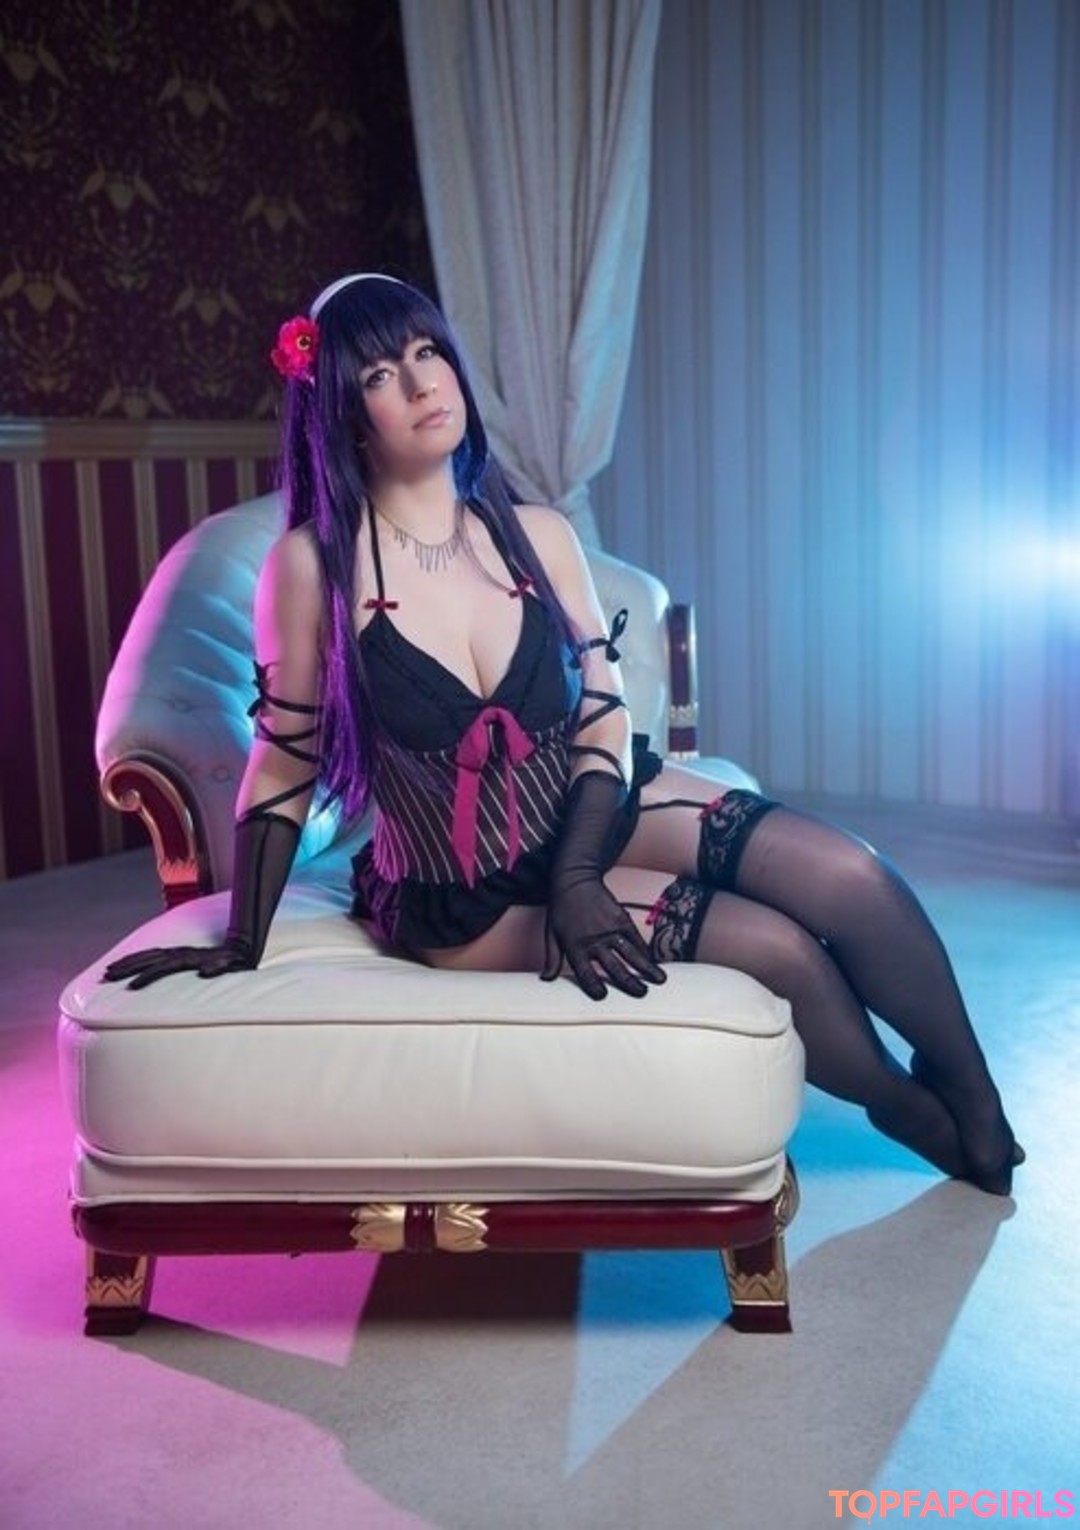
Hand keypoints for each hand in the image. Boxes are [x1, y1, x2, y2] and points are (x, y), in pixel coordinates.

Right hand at [101, 939, 253, 989]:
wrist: (240, 949)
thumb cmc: (234, 962)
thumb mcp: (228, 966)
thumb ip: (217, 968)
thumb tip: (205, 973)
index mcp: (188, 957)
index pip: (161, 967)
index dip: (146, 977)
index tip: (131, 988)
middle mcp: (178, 952)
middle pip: (147, 958)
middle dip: (126, 967)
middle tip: (106, 976)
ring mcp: (176, 952)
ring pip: (146, 955)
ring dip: (127, 962)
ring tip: (108, 970)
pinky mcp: (176, 955)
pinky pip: (151, 955)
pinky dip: (137, 959)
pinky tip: (127, 966)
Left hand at [542, 878, 665, 1000]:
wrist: (575, 880)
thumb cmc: (562, 908)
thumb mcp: (551, 934)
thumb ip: (552, 958)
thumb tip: (546, 979)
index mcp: (575, 946)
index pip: (586, 974)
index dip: (595, 988)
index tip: (603, 996)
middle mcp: (594, 940)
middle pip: (615, 968)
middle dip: (630, 984)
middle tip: (641, 994)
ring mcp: (610, 929)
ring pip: (631, 954)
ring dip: (646, 969)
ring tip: (658, 981)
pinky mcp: (621, 919)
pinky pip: (636, 938)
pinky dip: (646, 951)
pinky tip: (653, 960)